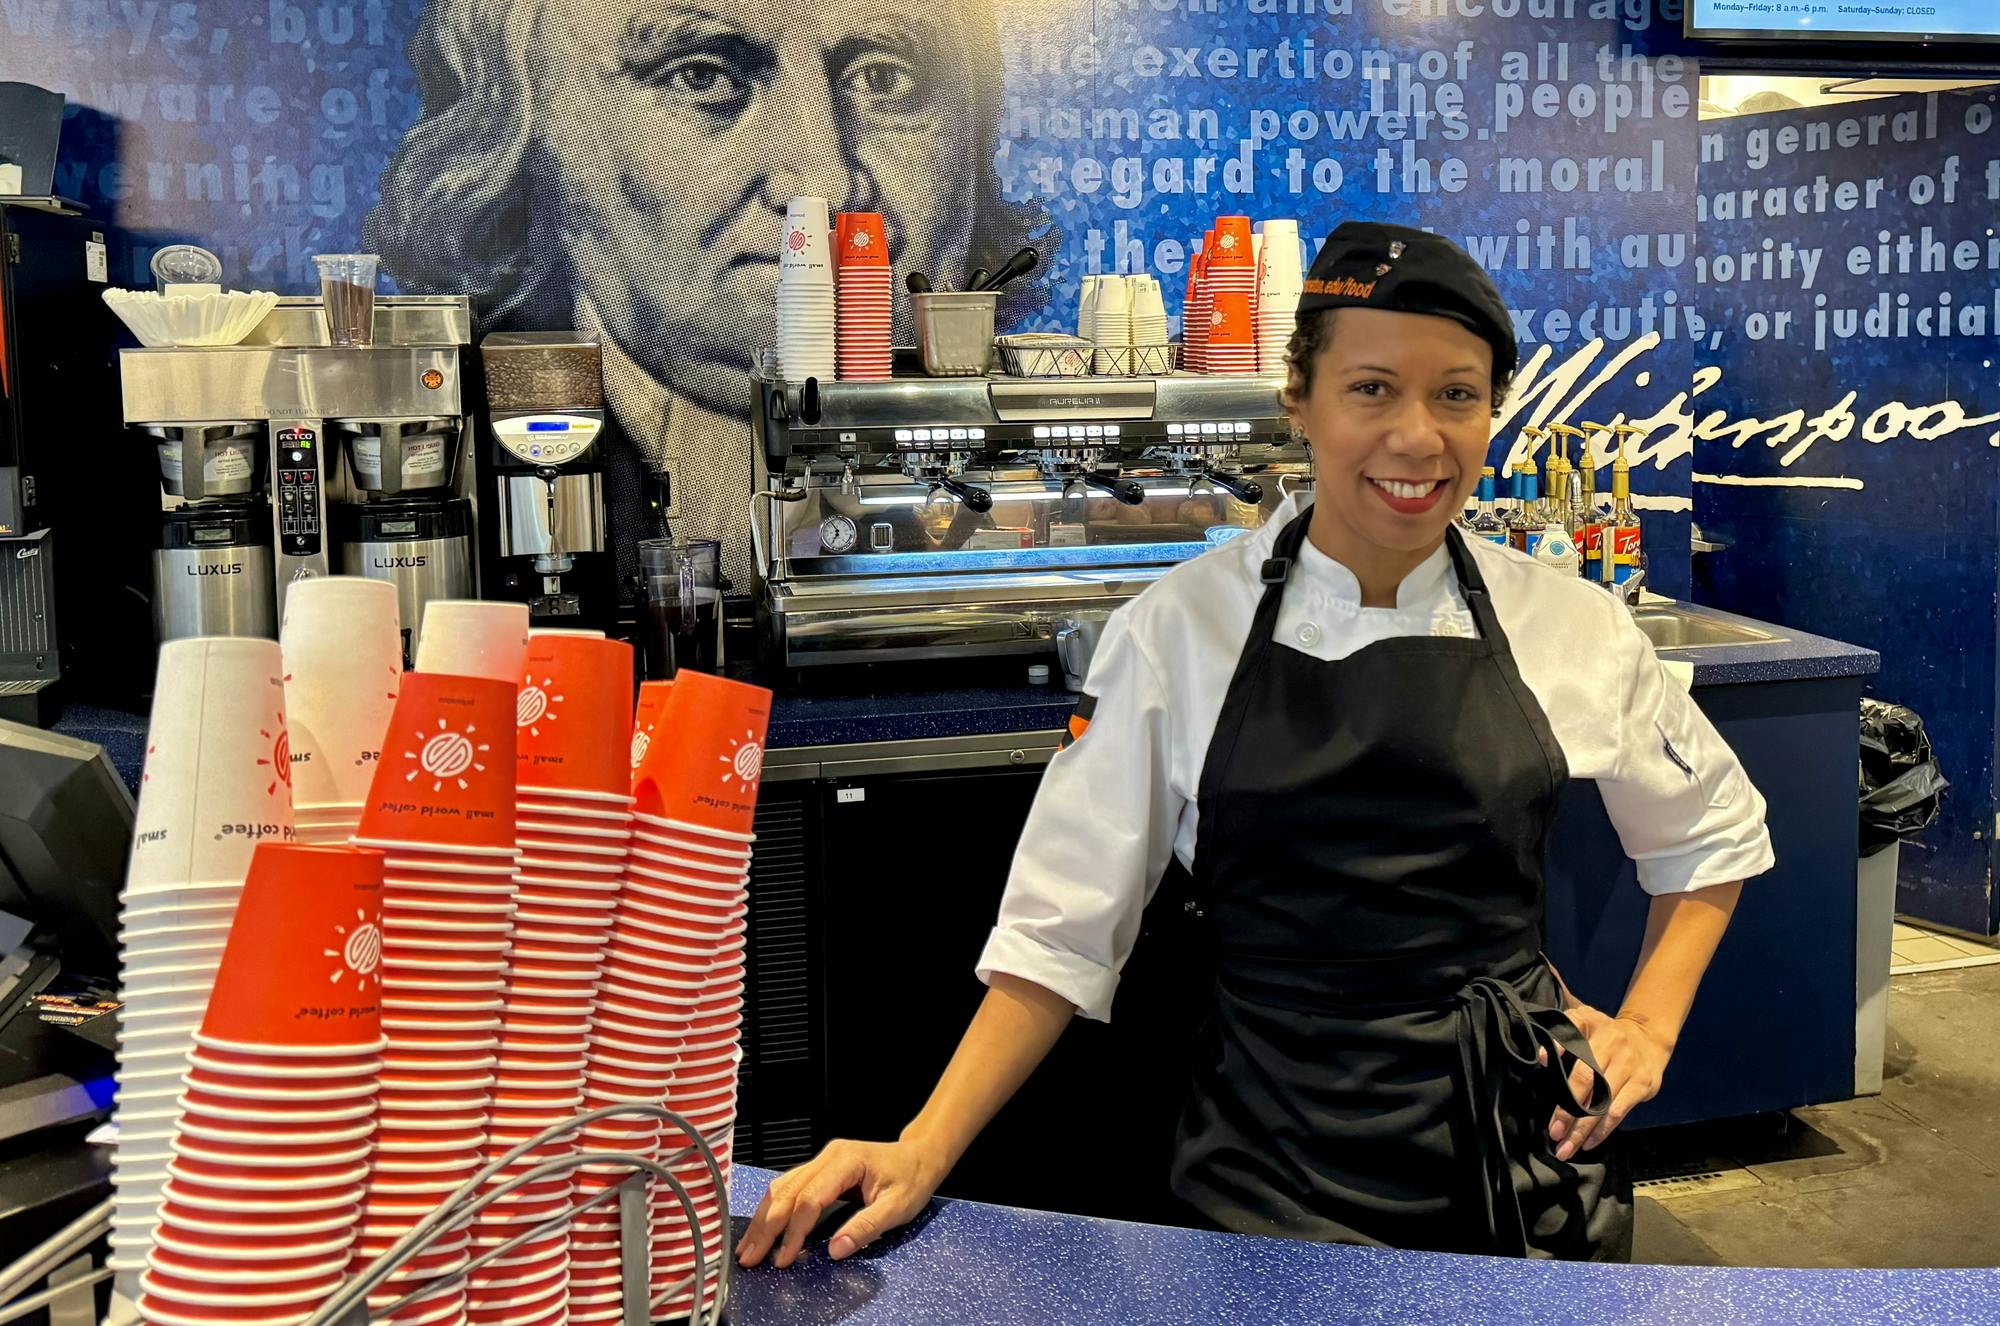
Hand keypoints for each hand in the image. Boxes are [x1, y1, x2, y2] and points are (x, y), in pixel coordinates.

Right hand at [736, 1137, 945, 1268]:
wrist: (918, 1157)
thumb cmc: (911, 1178)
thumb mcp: (897, 1207)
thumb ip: (866, 1227)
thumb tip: (835, 1250)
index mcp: (846, 1161)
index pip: (809, 1199)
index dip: (794, 1231)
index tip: (785, 1258)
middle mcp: (828, 1156)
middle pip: (787, 1192)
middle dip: (766, 1227)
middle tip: (750, 1257)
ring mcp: (822, 1161)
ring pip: (782, 1188)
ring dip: (763, 1218)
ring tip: (748, 1246)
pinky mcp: (820, 1170)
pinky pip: (789, 1187)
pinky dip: (773, 1209)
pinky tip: (763, 1227)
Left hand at [1547, 1003, 1671, 1162]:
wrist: (1648, 1037)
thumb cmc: (1606, 1034)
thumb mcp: (1585, 1021)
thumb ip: (1563, 1035)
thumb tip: (1544, 1057)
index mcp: (1594, 1027)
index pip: (1574, 1039)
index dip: (1559, 1049)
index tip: (1543, 1062)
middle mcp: (1612, 1046)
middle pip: (1586, 1080)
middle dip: (1568, 1109)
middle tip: (1554, 1132)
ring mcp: (1629, 1067)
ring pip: (1603, 1103)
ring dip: (1583, 1129)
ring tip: (1567, 1147)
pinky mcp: (1642, 1085)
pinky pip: (1619, 1112)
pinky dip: (1603, 1130)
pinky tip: (1589, 1142)